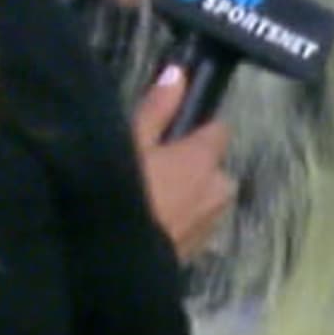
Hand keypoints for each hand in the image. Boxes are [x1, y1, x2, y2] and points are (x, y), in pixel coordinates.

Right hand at [133, 67, 235, 261]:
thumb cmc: (120, 192)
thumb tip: (179, 72)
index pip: (219, 130)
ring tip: (153, 201)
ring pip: (209, 198)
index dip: (197, 130)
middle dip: (196, 167)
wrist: (114, 262)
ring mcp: (212, 223)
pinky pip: (198, 224)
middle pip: (215, 168)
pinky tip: (155, 225)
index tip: (173, 135)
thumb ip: (158, 108)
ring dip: (192, 196)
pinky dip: (184, 220)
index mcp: (205, 159)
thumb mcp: (131, 143)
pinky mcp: (200, 250)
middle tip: (155, 171)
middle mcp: (219, 189)